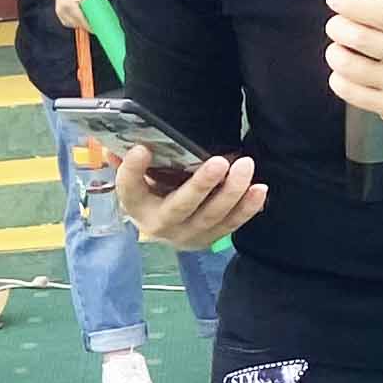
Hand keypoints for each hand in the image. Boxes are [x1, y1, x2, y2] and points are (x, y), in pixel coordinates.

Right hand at [116, 147, 264, 247]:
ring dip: (232, 193)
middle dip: (201, 185)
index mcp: (136, 207)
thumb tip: (123, 143)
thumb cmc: (149, 192)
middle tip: (219, 161)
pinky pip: (231, 225)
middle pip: (181, 207)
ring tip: (245, 166)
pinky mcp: (209, 238)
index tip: (142, 149)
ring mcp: (187, 235)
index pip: (129, 190)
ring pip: (212, 217)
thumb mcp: (135, 177)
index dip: (133, 171)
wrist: (162, 226)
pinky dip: (247, 208)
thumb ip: (130, 162)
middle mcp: (160, 226)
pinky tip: (259, 189)